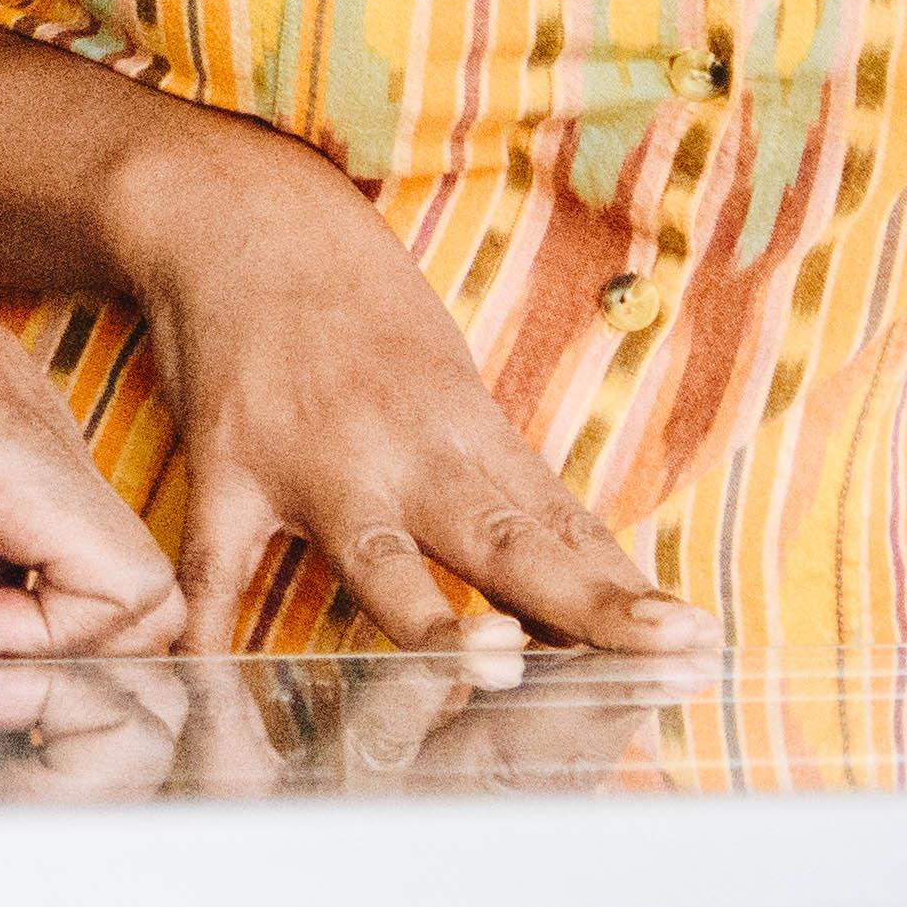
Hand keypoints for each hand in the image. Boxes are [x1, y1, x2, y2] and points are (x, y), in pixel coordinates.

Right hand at [98, 118, 705, 669]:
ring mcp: (314, 465)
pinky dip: (211, 630)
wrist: (242, 213)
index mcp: (467, 431)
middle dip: (585, 606)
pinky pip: (217, 567)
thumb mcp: (449, 380)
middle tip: (658, 654)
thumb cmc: (357, 303)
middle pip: (508, 545)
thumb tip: (585, 571)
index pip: (562, 528)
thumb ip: (499, 484)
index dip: (627, 592)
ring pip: (382, 560)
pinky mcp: (227, 470)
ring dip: (434, 619)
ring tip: (494, 665)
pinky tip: (222, 692)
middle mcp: (404, 452)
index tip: (694, 643)